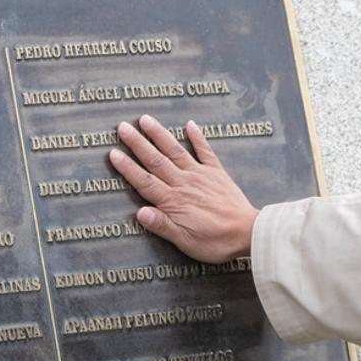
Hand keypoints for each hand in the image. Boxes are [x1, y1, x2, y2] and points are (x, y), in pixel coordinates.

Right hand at [109, 115, 258, 263]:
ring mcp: (200, 175)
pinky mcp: (216, 173)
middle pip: (155, 160)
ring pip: (175, 151)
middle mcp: (183, 183)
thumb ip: (161, 225)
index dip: (127, 167)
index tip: (113, 153)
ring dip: (159, 134)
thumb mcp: (184, 241)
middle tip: (122, 126)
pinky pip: (205, 152)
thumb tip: (139, 212)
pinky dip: (197, 138)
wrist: (247, 232)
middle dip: (137, 143)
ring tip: (145, 119)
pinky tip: (189, 125)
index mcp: (172, 201)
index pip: (144, 181)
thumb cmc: (215, 241)